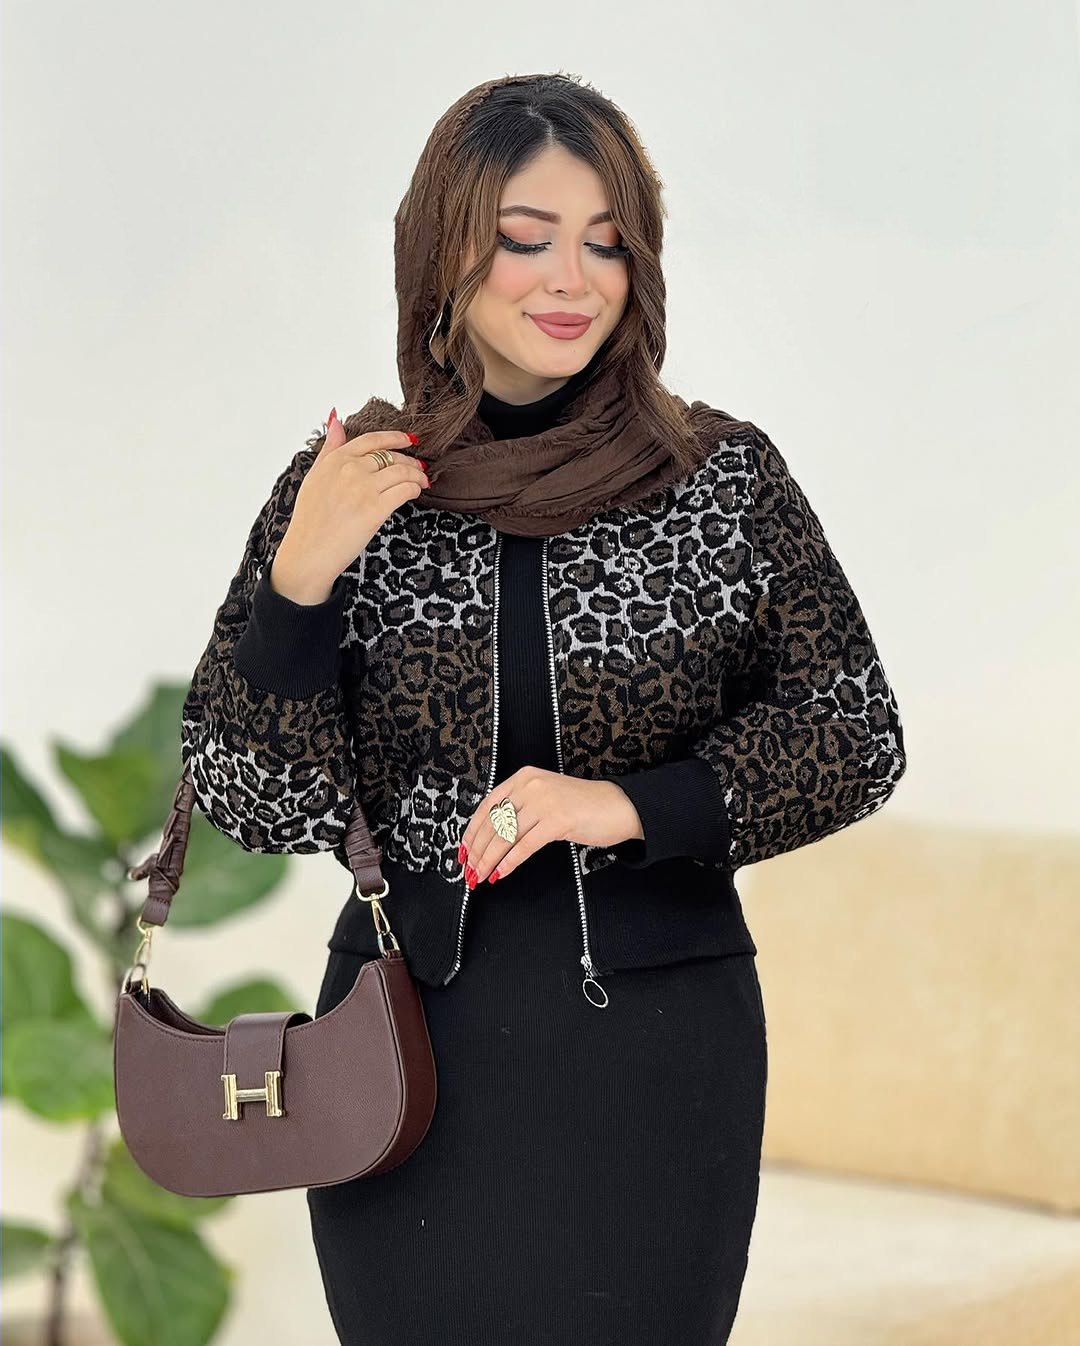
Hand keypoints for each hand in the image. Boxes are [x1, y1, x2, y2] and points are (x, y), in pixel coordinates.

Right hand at [270, 410, 429, 603]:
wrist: (309, 551)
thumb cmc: (310, 519)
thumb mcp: (315, 475)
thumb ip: (330, 447)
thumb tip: (336, 418)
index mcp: (336, 459)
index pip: (372, 440)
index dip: (395, 438)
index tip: (409, 439)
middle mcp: (351, 469)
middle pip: (391, 456)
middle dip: (410, 460)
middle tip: (419, 467)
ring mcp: (364, 488)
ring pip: (402, 471)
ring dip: (417, 474)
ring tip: (422, 480)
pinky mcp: (376, 508)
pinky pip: (405, 490)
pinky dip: (415, 489)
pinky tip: (416, 492)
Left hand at [457, 768, 643, 886]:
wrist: (618, 806)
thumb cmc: (582, 806)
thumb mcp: (545, 798)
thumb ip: (520, 809)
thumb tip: (491, 837)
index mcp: (523, 778)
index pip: (487, 806)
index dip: (472, 831)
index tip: (463, 850)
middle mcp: (530, 786)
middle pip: (493, 823)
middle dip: (478, 850)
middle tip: (470, 870)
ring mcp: (544, 802)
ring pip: (505, 836)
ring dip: (490, 860)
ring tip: (482, 876)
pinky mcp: (557, 820)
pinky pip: (525, 845)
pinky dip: (510, 862)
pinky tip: (501, 873)